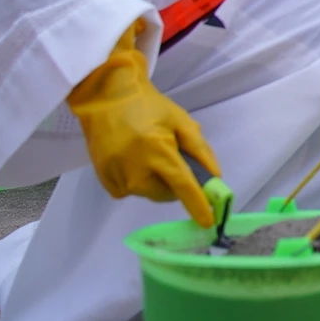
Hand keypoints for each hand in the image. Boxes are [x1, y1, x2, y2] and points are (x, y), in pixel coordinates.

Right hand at [67, 22, 220, 226]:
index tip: (209, 221)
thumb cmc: (150, 107)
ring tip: (151, 154)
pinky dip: (139, 181)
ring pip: (149, 194)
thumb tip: (214, 178)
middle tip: (175, 161)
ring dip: (158, 182)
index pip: (183, 186)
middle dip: (177, 184)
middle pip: (166, 194)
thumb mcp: (181, 121)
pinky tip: (134, 160)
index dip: (198, 205)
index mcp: (157, 151)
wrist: (107, 99)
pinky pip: (131, 191)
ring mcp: (116, 177)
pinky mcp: (104, 181)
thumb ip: (201, 150)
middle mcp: (135, 170)